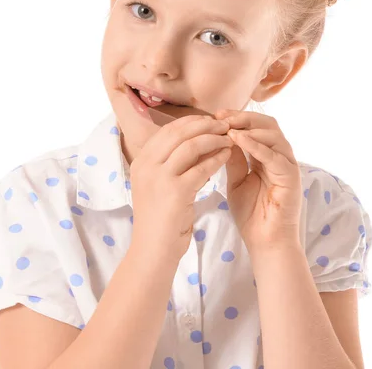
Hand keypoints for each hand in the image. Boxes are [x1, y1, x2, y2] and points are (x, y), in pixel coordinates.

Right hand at [129, 114, 233, 265]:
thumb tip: (198, 140)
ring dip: (214, 138)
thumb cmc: (159, 219)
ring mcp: (159, 177)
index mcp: (141, 161)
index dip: (191, 121)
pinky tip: (228, 155)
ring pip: (192, 145)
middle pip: (179, 131)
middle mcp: (147, 165)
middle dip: (205, 125)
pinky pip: (202, 167)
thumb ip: (172, 163)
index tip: (209, 121)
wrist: (153, 250)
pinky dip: (217, 158)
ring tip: (230, 138)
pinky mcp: (175, 191)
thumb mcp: (159, 185)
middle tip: (224, 124)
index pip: (168, 129)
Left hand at [214, 108, 302, 252]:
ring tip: (227, 127)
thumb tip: (222, 136)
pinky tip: (238, 140)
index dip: (237, 117)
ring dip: (249, 128)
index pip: (256, 127)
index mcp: (267, 156)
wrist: (264, 243)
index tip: (215, 115)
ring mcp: (288, 165)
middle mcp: (280, 156)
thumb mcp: (235, 180)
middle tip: (221, 116)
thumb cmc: (250, 214)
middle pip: (268, 124)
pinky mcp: (292, 177)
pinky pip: (274, 155)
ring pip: (273, 134)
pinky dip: (256, 145)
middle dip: (243, 117)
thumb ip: (232, 159)